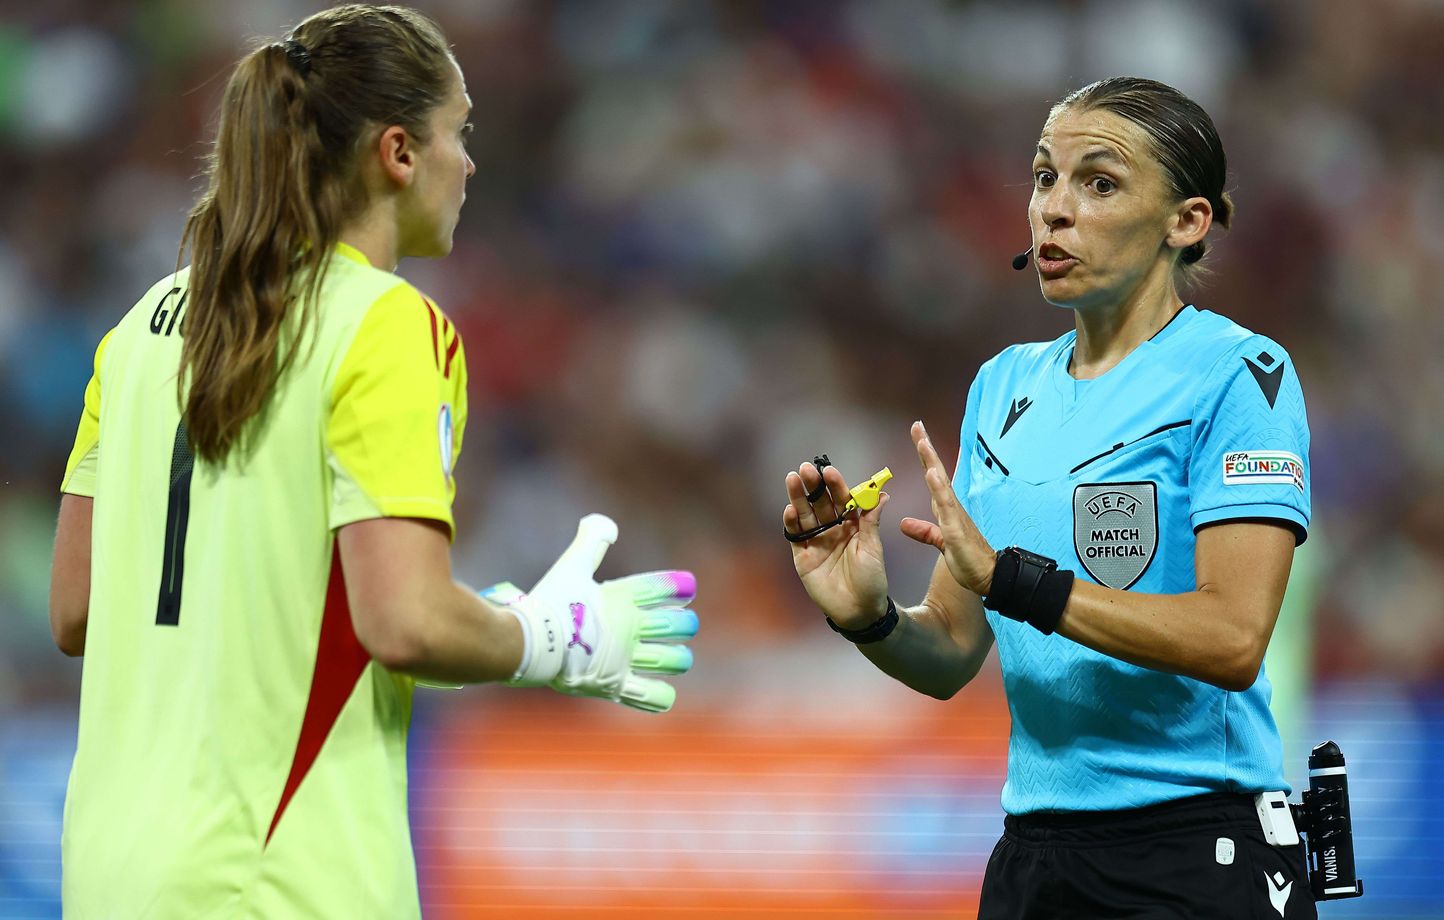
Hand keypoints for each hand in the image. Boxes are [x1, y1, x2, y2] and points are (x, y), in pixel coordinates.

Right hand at [494, 514, 698, 712]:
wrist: (527, 641)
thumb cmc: (549, 601)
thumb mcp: (571, 565)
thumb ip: (591, 540)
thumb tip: (607, 524)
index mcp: (623, 596)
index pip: (666, 587)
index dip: (681, 587)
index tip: (687, 589)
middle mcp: (631, 627)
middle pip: (679, 625)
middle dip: (686, 625)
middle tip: (683, 626)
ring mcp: (625, 658)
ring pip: (674, 660)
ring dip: (679, 658)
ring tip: (677, 656)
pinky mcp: (614, 685)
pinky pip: (651, 696)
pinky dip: (661, 696)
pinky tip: (663, 691)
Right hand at [783, 460, 889, 628]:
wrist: (860, 612)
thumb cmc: (872, 580)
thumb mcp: (873, 548)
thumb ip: (871, 521)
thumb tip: (882, 492)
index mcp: (852, 525)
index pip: (842, 499)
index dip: (836, 485)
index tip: (829, 471)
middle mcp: (832, 529)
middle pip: (820, 503)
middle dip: (813, 486)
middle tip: (806, 468)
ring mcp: (816, 542)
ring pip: (805, 515)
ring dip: (798, 497)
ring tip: (792, 479)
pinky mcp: (802, 557)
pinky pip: (796, 537)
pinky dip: (792, 523)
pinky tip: (790, 509)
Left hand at [899, 421, 996, 595]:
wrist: (988, 576)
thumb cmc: (969, 558)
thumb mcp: (940, 542)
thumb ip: (924, 531)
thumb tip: (904, 524)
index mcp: (946, 508)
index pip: (932, 477)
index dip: (924, 457)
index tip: (918, 436)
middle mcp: (951, 506)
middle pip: (936, 471)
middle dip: (926, 448)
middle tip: (917, 426)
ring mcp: (955, 515)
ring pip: (941, 483)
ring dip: (931, 462)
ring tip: (922, 442)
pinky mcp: (956, 528)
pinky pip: (945, 505)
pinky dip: (938, 488)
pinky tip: (932, 474)